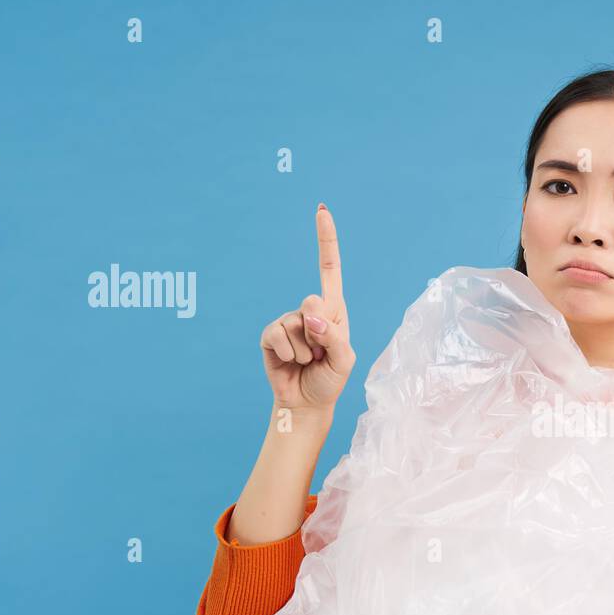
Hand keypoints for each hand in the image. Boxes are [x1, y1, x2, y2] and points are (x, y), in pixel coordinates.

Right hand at [260, 204, 356, 412]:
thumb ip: (333, 336)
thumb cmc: (329, 380)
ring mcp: (288, 321)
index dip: (325, 241)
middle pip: (312, 302)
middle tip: (321, 354)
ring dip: (305, 351)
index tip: (321, 211)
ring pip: (296, 325)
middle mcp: (309, 311)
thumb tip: (310, 315)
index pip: (329, 270)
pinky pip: (277, 335)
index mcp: (333, 310)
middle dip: (320, 334)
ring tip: (308, 361)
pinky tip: (290, 362)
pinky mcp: (270, 334)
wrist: (306, 403)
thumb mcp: (343, 360)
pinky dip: (288, 353)